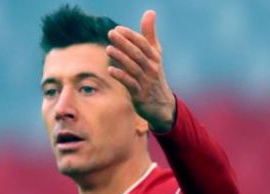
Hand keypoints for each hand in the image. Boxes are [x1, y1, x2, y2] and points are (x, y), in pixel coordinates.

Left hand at [106, 10, 175, 131]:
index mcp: (155, 57)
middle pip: (138, 54)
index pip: (143, 44)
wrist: (161, 104)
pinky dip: (121, 76)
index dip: (131, 35)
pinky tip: (110, 70)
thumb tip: (149, 12)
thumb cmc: (154, 75)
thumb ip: (149, 34)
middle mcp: (152, 68)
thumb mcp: (155, 54)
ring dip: (121, 58)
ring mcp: (146, 82)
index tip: (118, 29)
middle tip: (111, 34)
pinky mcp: (140, 94)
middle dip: (124, 43)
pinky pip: (130, 84)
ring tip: (108, 49)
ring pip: (133, 68)